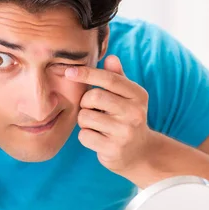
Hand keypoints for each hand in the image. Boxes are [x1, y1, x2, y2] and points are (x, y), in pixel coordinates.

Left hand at [65, 55, 153, 177]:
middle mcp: (134, 113)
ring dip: (84, 121)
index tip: (68, 71)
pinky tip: (98, 138)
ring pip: (85, 117)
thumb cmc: (127, 117)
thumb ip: (117, 77)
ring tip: (97, 125)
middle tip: (91, 109)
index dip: (86, 73)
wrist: (140, 152)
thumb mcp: (128, 97)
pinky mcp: (113, 150)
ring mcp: (125, 133)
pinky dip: (86, 136)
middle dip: (85, 102)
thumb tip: (111, 57)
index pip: (109, 79)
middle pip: (93, 97)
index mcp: (138, 95)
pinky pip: (84, 136)